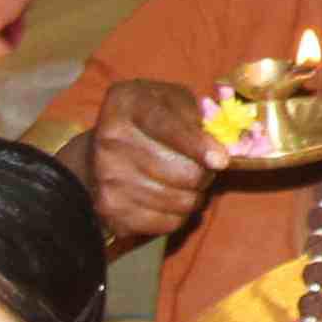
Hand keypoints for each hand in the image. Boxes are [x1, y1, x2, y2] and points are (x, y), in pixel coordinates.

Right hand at [84, 76, 227, 243]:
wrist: (100, 152)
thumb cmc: (149, 120)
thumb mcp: (171, 99)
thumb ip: (196, 115)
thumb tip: (220, 151)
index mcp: (126, 104)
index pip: (166, 126)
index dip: (196, 145)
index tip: (221, 160)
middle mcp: (110, 141)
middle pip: (182, 171)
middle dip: (204, 172)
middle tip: (202, 167)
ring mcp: (107, 178)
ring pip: (180, 201)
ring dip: (193, 194)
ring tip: (184, 180)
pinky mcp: (111, 210)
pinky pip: (168, 222)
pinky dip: (179, 214)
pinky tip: (168, 197)